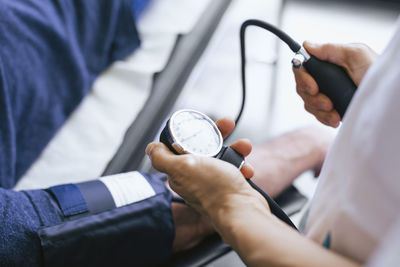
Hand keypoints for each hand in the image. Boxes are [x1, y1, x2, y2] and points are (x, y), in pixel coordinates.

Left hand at [146, 118, 265, 220]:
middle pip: (203, 148)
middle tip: (227, 125)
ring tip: (243, 146)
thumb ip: (162, 158)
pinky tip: (246, 168)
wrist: (242, 210)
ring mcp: (213, 183)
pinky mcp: (229, 187)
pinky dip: (242, 165)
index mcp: (181, 172)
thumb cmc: (214, 190)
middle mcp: (196, 178)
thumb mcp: (183, 167)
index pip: (181, 147)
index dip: (190, 134)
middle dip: (217, 135)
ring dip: (234, 149)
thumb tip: (150, 148)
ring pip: (222, 157)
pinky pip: (235, 169)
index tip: (201, 125)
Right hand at [293, 41, 377, 126]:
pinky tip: (336, 118)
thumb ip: (331, 49)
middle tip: (327, 102)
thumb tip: (308, 46)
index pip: (302, 66)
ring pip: (308, 103)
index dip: (302, 76)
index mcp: (328, 62)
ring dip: (318, 110)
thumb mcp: (356, 54)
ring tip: (334, 112)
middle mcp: (325, 78)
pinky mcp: (331, 109)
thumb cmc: (376, 72)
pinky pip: (317, 115)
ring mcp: (327, 94)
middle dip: (311, 97)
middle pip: (301, 87)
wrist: (386, 97)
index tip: (313, 86)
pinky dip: (324, 118)